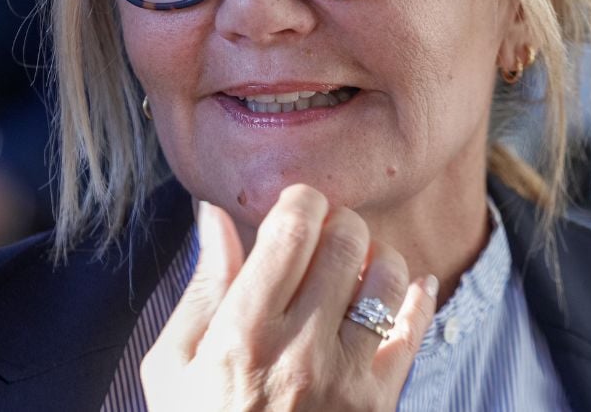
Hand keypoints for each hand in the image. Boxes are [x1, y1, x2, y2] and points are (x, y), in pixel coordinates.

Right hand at [141, 184, 438, 410]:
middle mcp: (299, 349)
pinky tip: (408, 287)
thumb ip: (202, 289)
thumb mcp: (174, 367)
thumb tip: (214, 217)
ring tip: (354, 271)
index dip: (300, 200)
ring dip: (375, 259)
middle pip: (345, 241)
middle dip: (337, 224)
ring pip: (387, 276)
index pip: (292, 226)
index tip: (294, 206)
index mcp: (241, 333)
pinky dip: (417, 296)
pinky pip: (416, 329)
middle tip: (323, 238)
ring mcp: (346, 378)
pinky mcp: (379, 402)